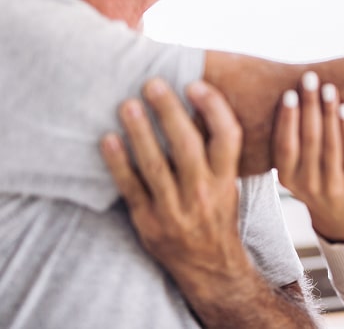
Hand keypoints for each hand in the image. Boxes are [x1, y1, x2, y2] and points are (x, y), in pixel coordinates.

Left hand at [100, 78, 250, 300]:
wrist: (210, 266)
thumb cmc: (218, 215)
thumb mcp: (229, 183)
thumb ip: (218, 152)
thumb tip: (198, 106)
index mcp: (226, 180)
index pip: (227, 137)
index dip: (213, 108)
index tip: (195, 84)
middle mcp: (203, 193)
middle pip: (187, 145)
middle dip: (169, 112)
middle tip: (153, 83)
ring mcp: (175, 209)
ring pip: (156, 164)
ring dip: (140, 132)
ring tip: (128, 104)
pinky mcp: (148, 222)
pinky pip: (131, 188)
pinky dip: (118, 163)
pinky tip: (108, 139)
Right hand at [273, 71, 343, 242]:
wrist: (339, 220)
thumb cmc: (313, 182)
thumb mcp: (294, 171)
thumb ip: (290, 145)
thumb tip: (288, 98)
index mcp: (287, 177)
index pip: (284, 146)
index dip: (287, 119)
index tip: (289, 93)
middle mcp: (307, 183)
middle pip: (308, 139)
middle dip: (309, 105)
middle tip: (310, 78)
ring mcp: (331, 185)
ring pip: (330, 144)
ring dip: (328, 112)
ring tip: (328, 88)